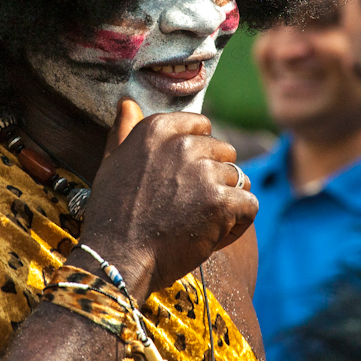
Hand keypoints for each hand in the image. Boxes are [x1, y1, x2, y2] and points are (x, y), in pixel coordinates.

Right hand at [77, 99, 256, 301]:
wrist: (118, 259)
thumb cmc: (113, 215)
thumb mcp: (111, 163)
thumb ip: (125, 130)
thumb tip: (127, 102)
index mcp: (157, 130)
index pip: (201, 126)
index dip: (199, 154)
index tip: (183, 179)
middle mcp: (183, 145)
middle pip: (223, 152)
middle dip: (214, 178)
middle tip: (190, 207)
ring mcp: (204, 172)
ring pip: (238, 178)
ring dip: (226, 202)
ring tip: (201, 224)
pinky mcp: (221, 202)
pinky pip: (249, 204)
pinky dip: (238, 223)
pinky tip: (215, 235)